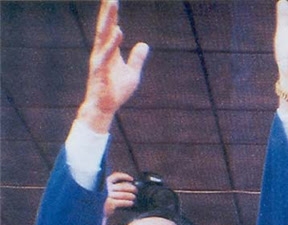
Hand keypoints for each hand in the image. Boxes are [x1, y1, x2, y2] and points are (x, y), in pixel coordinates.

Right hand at [77, 0, 148, 132]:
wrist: (104, 108)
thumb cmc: (116, 91)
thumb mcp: (132, 74)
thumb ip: (137, 59)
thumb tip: (144, 44)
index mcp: (108, 51)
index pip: (110, 28)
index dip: (112, 13)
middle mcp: (101, 52)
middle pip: (105, 27)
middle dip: (108, 10)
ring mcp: (100, 61)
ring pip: (104, 36)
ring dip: (109, 20)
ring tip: (113, 4)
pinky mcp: (101, 72)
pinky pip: (107, 54)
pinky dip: (112, 43)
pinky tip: (118, 31)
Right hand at [104, 171, 136, 216]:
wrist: (103, 216)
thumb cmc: (111, 203)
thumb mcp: (113, 193)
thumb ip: (119, 187)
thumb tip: (133, 184)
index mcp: (105, 184)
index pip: (114, 176)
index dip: (124, 176)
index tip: (132, 179)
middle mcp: (105, 190)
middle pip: (122, 186)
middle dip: (132, 188)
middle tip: (136, 191)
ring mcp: (107, 197)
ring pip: (123, 195)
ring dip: (131, 196)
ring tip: (134, 198)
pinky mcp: (109, 204)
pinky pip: (122, 202)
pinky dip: (128, 202)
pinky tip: (131, 203)